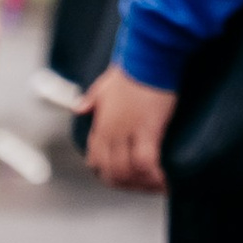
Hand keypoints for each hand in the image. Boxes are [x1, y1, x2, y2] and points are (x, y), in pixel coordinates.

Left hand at [82, 63, 174, 189]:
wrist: (148, 55)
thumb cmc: (130, 68)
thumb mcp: (104, 84)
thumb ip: (91, 99)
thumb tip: (78, 108)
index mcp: (101, 124)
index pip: (95, 161)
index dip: (108, 174)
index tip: (123, 177)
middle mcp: (111, 132)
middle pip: (111, 172)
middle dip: (126, 184)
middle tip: (143, 187)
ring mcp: (127, 132)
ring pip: (126, 171)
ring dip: (141, 184)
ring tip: (157, 186)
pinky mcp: (147, 129)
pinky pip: (145, 163)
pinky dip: (154, 176)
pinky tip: (165, 182)